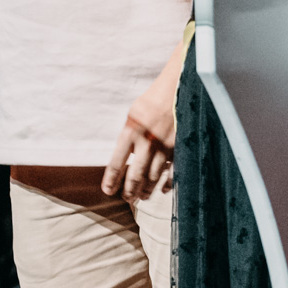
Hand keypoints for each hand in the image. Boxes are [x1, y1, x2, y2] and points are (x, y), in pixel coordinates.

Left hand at [102, 78, 175, 200]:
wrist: (178, 88)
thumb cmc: (152, 101)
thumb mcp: (133, 115)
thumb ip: (128, 136)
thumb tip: (124, 159)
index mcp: (130, 131)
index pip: (117, 162)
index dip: (111, 180)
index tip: (107, 191)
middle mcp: (147, 141)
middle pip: (135, 175)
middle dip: (129, 191)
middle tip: (127, 199)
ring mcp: (164, 146)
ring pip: (153, 177)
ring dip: (147, 190)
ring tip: (142, 197)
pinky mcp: (180, 147)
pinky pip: (172, 172)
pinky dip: (167, 184)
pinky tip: (162, 190)